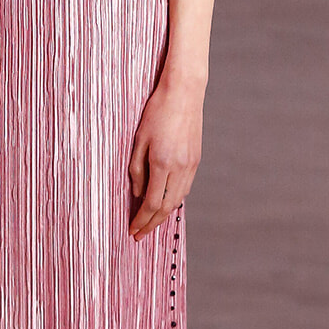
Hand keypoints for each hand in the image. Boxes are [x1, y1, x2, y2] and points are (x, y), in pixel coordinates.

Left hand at [127, 70, 203, 239]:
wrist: (184, 93)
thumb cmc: (156, 112)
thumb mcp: (138, 140)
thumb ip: (137, 170)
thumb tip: (139, 195)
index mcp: (162, 163)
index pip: (152, 203)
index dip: (141, 220)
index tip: (132, 231)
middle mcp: (180, 168)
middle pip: (167, 207)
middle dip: (152, 224)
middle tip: (140, 235)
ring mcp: (191, 165)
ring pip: (178, 200)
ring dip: (164, 215)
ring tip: (150, 223)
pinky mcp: (196, 159)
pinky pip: (184, 188)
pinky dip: (174, 200)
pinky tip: (165, 203)